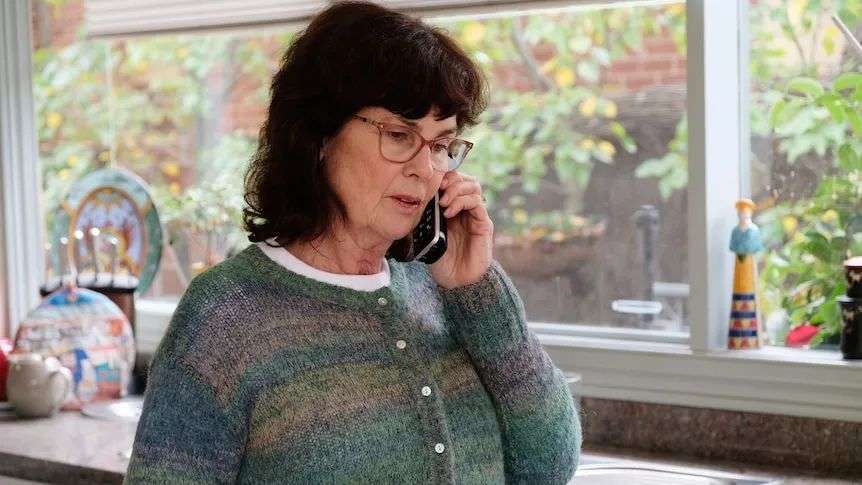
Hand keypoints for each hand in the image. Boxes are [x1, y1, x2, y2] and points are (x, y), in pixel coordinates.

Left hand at [430, 170, 493, 288]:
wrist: (454, 280)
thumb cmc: (440, 258)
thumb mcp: (427, 232)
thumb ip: (426, 214)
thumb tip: (415, 195)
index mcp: (454, 207)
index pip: (455, 180)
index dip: (445, 176)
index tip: (431, 181)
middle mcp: (467, 209)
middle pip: (467, 179)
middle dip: (452, 180)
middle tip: (439, 190)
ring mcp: (476, 216)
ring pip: (474, 187)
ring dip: (456, 190)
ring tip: (443, 202)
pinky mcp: (484, 225)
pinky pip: (478, 204)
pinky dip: (462, 202)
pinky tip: (449, 212)